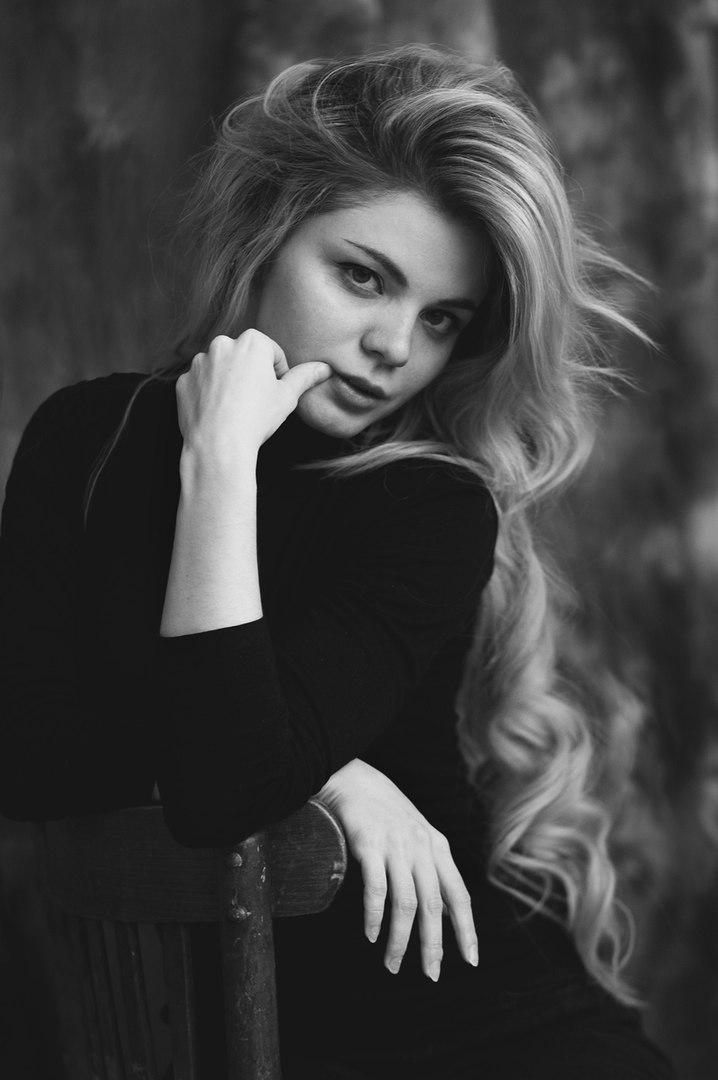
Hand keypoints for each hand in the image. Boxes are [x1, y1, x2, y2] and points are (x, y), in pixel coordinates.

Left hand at [176, 330, 331, 465]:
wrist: (218, 445)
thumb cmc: (256, 418)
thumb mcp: (288, 397)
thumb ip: (305, 377)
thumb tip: (325, 368)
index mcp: (251, 342)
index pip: (271, 353)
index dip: (277, 375)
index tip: (273, 394)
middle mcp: (221, 344)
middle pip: (243, 358)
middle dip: (250, 374)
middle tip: (255, 402)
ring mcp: (199, 363)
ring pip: (220, 369)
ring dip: (228, 382)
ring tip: (236, 409)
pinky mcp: (183, 381)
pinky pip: (201, 384)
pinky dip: (209, 395)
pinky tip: (218, 413)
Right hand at [316, 758, 478, 981]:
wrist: (353, 778)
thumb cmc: (384, 811)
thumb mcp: (418, 834)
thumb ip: (431, 866)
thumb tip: (444, 911)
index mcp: (437, 846)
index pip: (459, 895)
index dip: (467, 929)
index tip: (471, 959)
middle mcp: (421, 846)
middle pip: (433, 906)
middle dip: (433, 945)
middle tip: (431, 974)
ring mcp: (396, 845)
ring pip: (405, 903)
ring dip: (400, 940)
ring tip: (393, 965)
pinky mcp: (369, 844)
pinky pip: (376, 888)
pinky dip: (375, 916)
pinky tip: (372, 934)